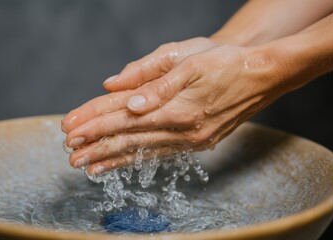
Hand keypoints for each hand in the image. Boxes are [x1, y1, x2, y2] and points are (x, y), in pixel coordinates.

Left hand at [62, 45, 291, 174]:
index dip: (94, 122)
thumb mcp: (192, 62)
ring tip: (88, 166)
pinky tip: (123, 163)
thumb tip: (126, 99)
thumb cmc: (226, 63)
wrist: (263, 76)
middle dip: (96, 145)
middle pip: (129, 137)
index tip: (69, 128)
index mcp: (177, 107)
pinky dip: (137, 159)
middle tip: (70, 153)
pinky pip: (160, 154)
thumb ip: (156, 83)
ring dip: (113, 158)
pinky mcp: (197, 142)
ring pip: (143, 151)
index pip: (124, 116)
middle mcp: (183, 129)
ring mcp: (191, 139)